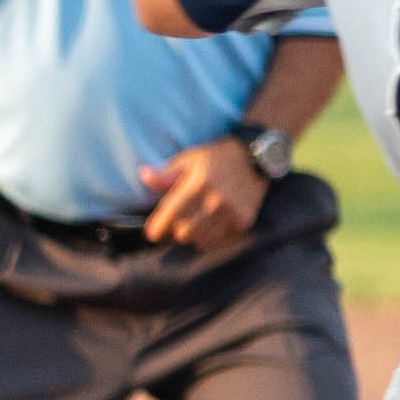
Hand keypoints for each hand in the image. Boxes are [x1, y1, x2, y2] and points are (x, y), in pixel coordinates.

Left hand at [138, 139, 267, 248]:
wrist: (255, 159)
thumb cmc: (216, 158)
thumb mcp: (189, 159)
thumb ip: (166, 174)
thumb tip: (143, 175)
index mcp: (198, 183)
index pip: (171, 215)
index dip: (158, 228)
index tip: (153, 233)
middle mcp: (215, 200)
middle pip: (184, 234)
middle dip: (175, 231)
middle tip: (176, 225)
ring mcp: (231, 212)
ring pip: (201, 240)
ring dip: (193, 235)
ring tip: (194, 223)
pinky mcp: (244, 221)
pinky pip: (218, 241)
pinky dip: (210, 237)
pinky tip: (210, 224)